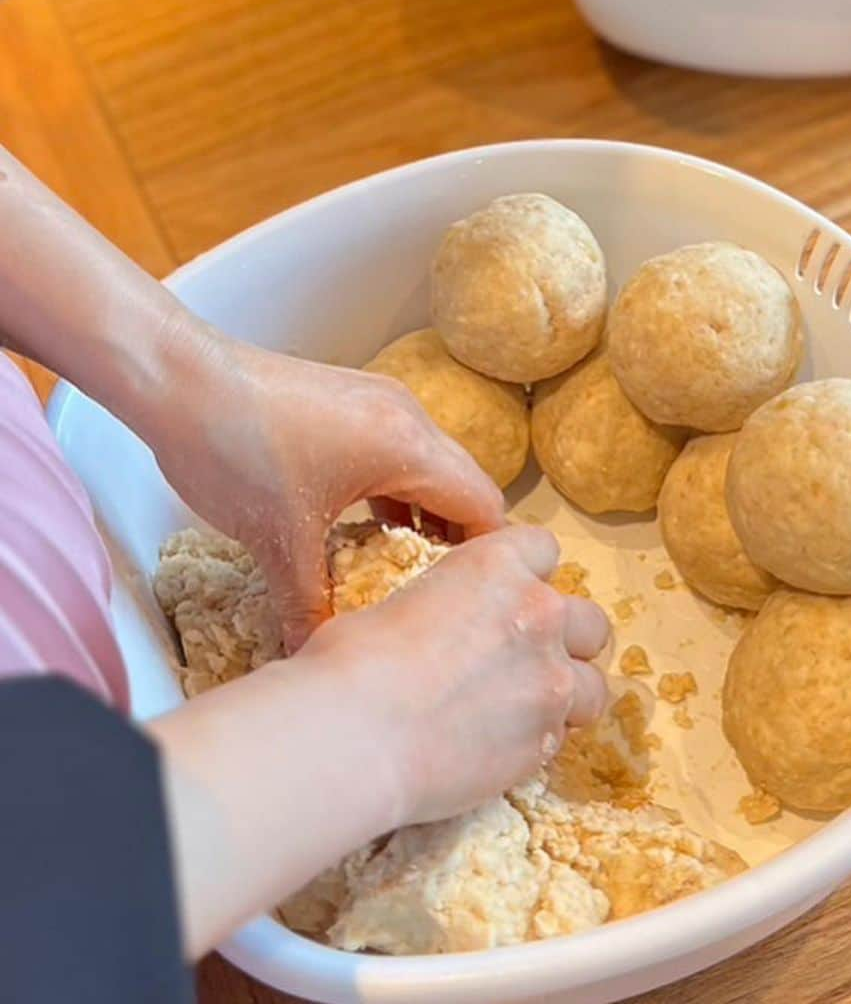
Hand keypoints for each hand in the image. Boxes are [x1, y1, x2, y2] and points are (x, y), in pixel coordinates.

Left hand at [150, 332, 504, 651]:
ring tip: (405, 564)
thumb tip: (313, 653)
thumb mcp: (278, 542)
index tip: (473, 600)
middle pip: (465, 485)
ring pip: (432, 467)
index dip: (488, 557)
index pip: (483, 506)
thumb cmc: (235, 452)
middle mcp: (410, 417)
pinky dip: (398, 490)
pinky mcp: (357, 399)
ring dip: (427, 514)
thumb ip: (308, 604)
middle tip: (440, 591)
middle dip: (459, 540)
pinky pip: (401, 451)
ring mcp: (384, 402)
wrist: (180, 380)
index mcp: (409, 448)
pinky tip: (367, 523)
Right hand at [302, 526, 609, 824]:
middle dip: (568, 638)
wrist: (357, 736)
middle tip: (529, 658)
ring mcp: (551, 682)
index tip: (511, 595)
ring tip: (529, 710)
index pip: (543, 549)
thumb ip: (440, 608)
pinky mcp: (544, 743)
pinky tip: (503, 747)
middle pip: (589, 620)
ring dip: (569, 693)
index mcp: (497, 566)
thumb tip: (427, 630)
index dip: (529, 573)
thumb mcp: (392, 605)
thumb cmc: (351, 662)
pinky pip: (562, 737)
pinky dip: (540, 739)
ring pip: (595, 687)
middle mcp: (540, 615)